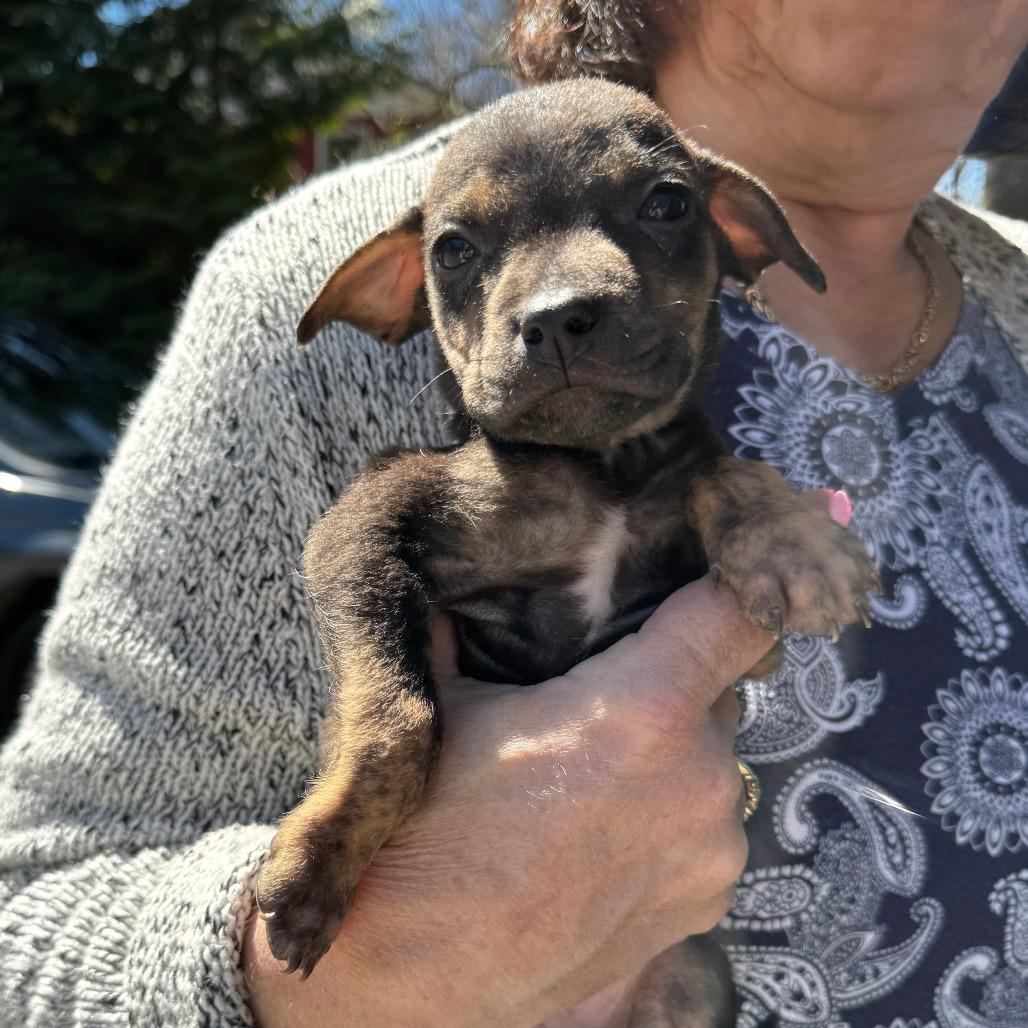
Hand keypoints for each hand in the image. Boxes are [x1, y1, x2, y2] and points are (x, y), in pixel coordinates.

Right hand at [245, 575, 770, 1026]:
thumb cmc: (429, 829)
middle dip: (670, 686)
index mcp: (644, 709)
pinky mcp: (708, 903)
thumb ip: (475, 629)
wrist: (416, 967)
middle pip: (714, 691)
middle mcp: (701, 777)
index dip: (742, 577)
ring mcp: (712, 848)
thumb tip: (465, 582)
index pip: (736, 613)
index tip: (745, 561)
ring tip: (591, 786)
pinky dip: (673, 816)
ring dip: (672, 756)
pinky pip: (707, 826)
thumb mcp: (448, 706)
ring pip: (711, 761)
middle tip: (599, 707)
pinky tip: (605, 836)